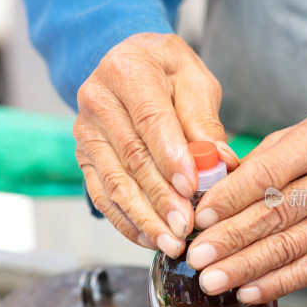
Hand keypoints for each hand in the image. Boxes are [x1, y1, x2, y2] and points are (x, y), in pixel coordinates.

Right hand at [73, 33, 238, 255]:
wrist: (129, 64)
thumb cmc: (167, 71)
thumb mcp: (194, 80)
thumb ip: (204, 121)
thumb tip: (221, 162)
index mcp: (127, 71)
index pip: (149, 120)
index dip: (170, 157)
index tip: (191, 187)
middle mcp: (97, 101)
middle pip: (131, 158)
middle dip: (160, 198)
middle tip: (185, 226)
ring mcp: (86, 132)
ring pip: (114, 183)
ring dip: (144, 218)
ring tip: (171, 241)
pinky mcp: (84, 158)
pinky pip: (102, 196)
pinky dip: (126, 222)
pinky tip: (149, 238)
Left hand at [186, 108, 306, 302]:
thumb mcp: (291, 135)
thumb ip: (251, 164)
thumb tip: (205, 198)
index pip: (267, 175)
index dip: (230, 199)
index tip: (200, 218)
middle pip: (276, 215)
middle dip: (230, 240)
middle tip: (196, 257)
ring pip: (289, 247)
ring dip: (245, 267)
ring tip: (211, 279)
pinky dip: (276, 284)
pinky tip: (246, 292)